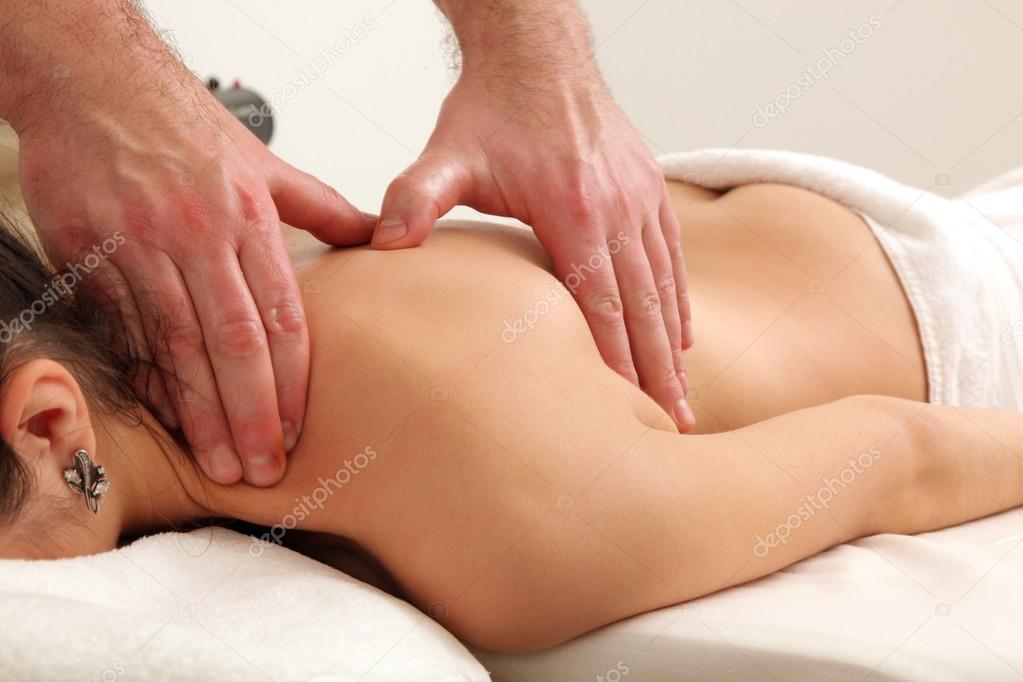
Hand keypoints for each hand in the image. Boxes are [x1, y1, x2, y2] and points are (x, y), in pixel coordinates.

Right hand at [17, 77, 374, 485]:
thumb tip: (378, 236)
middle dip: (251, 415)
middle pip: (233, 343)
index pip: (282, 317)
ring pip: (176, 344)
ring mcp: (140, 244)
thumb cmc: (186, 124)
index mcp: (250, 217)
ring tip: (218, 463)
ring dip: (198, 412)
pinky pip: (121, 326)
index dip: (293, 382)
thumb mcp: (265, 163)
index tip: (299, 431)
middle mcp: (199, 234)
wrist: (95, 79)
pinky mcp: (88, 249)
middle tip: (263, 470)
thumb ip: (321, 207)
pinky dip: (143, 374)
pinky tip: (163, 416)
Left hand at [374, 72, 694, 430]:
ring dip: (672, 344)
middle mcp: (618, 208)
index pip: (601, 303)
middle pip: (642, 306)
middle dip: (658, 370)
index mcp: (573, 209)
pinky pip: (672, 253)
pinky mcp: (649, 187)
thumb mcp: (447, 153)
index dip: (618, 361)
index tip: (632, 409)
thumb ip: (414, 199)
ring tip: (683, 394)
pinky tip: (679, 332)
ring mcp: (639, 197)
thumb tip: (381, 246)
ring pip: (663, 285)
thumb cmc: (493, 106)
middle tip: (674, 423)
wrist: (538, 51)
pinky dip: (677, 297)